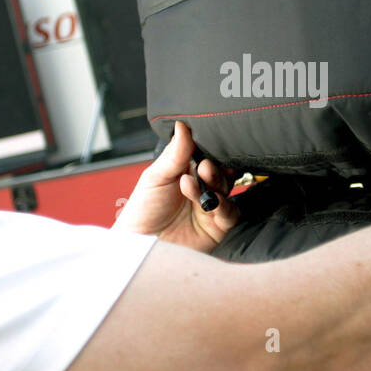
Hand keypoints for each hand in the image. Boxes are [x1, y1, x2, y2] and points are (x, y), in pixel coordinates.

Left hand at [112, 121, 239, 252]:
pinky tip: (203, 201)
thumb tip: (183, 125)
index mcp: (186, 172)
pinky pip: (231, 213)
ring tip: (192, 183)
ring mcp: (210, 207)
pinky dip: (222, 205)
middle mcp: (201, 188)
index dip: (210, 149)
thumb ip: (175, 154)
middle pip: (221, 171)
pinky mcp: (217, 228)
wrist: (139, 246)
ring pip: (227, 189)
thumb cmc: (142, 211)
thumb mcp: (156, 177)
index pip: (206, 155)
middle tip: (203, 166)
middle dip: (214, 167)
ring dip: (216, 183)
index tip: (208, 142)